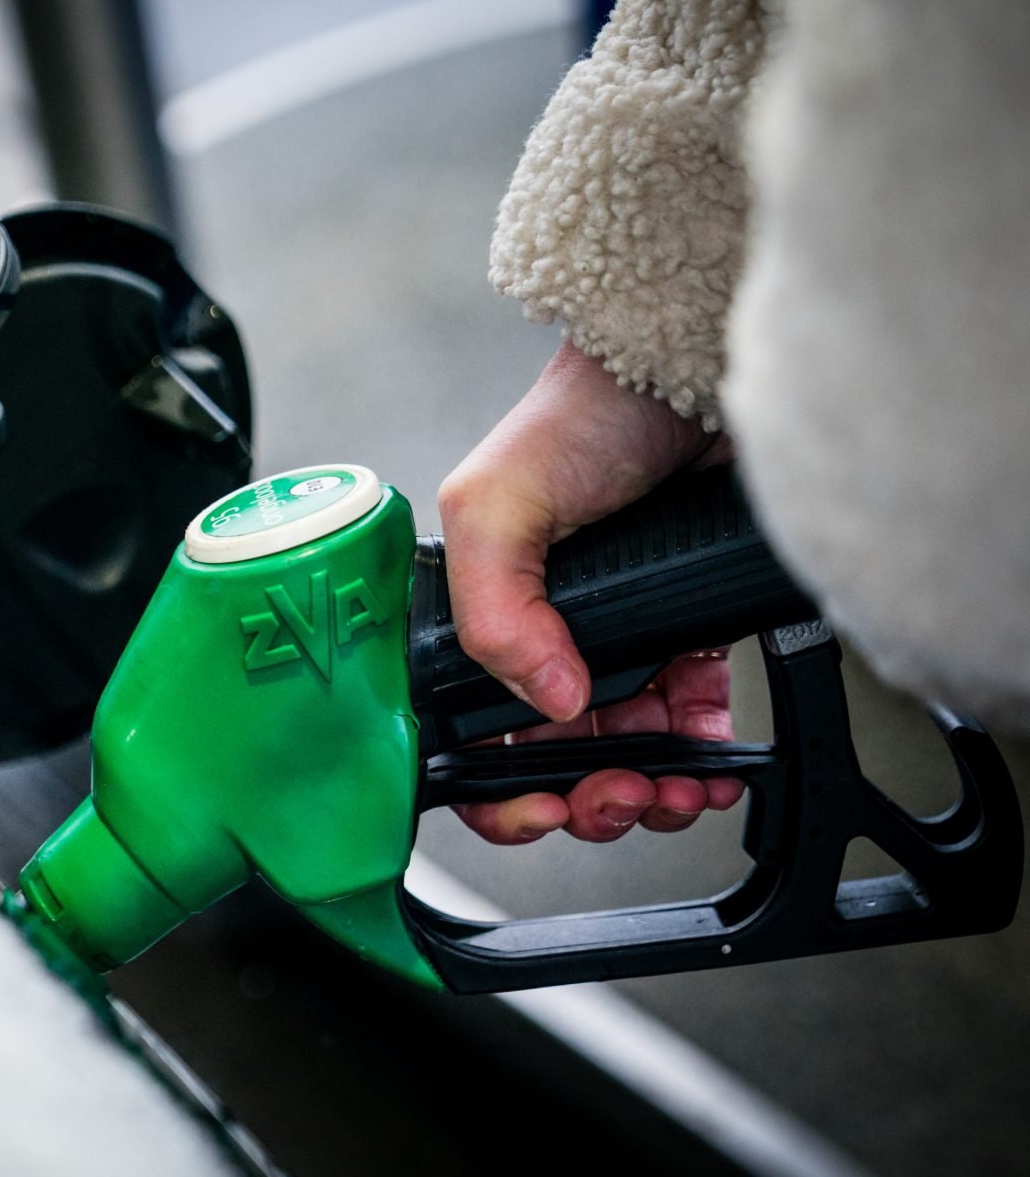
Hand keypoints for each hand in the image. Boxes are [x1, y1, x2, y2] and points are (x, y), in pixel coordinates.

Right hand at [437, 338, 743, 843]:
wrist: (690, 372)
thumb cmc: (582, 418)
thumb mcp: (494, 507)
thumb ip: (495, 612)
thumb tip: (552, 701)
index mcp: (478, 615)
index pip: (467, 732)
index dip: (499, 788)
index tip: (541, 804)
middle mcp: (541, 634)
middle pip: (550, 758)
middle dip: (586, 796)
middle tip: (619, 797)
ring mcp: (614, 637)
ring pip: (621, 752)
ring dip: (648, 787)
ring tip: (676, 787)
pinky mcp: (683, 632)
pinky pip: (685, 719)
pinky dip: (698, 752)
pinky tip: (709, 756)